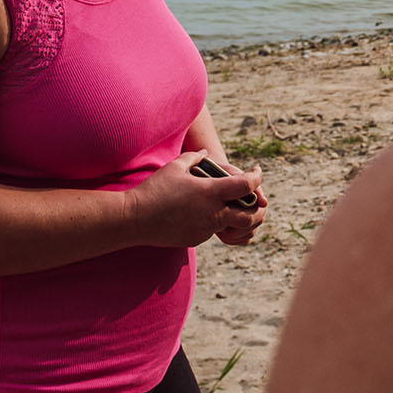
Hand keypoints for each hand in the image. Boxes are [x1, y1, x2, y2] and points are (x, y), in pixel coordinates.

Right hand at [132, 151, 266, 247]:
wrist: (134, 219)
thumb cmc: (154, 190)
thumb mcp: (175, 167)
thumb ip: (195, 158)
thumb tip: (205, 153)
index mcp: (211, 192)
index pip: (247, 186)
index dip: (257, 177)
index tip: (257, 171)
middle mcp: (213, 213)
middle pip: (251, 216)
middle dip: (258, 209)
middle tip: (256, 199)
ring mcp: (205, 229)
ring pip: (235, 227)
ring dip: (241, 220)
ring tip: (236, 208)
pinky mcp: (196, 239)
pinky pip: (214, 231)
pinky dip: (218, 223)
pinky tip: (208, 214)